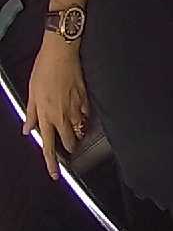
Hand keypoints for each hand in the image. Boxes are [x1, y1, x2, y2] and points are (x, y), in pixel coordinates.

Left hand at [22, 33, 89, 179]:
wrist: (61, 55)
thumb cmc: (44, 71)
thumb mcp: (31, 93)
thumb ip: (31, 114)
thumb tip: (28, 129)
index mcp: (46, 115)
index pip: (49, 146)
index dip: (51, 163)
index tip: (54, 175)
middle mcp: (63, 116)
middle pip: (68, 143)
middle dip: (68, 148)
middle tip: (66, 146)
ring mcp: (76, 110)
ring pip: (79, 131)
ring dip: (75, 132)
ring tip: (71, 127)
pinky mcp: (86, 102)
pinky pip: (86, 117)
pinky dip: (81, 118)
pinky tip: (77, 112)